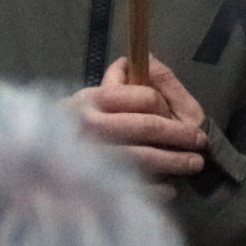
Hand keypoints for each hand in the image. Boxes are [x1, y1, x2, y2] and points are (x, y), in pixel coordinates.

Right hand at [69, 56, 208, 190]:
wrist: (45, 173)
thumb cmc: (90, 128)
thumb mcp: (111, 98)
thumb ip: (137, 79)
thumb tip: (142, 56)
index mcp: (92, 99)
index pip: (144, 97)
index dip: (168, 107)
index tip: (183, 118)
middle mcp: (86, 126)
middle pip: (146, 126)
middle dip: (179, 135)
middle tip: (200, 142)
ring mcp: (86, 158)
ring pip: (142, 157)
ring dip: (175, 162)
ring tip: (194, 165)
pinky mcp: (88, 188)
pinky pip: (131, 188)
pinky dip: (154, 189)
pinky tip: (168, 189)